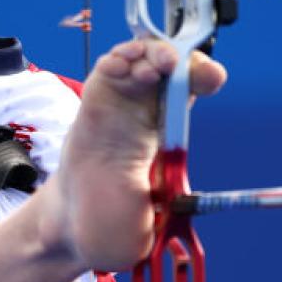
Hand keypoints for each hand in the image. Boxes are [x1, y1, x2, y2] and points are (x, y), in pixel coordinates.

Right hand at [39, 39, 225, 271]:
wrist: (70, 228)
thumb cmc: (112, 225)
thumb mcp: (149, 226)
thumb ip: (166, 216)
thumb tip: (187, 219)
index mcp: (167, 137)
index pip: (191, 93)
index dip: (203, 77)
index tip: (210, 78)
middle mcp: (146, 116)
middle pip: (169, 69)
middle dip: (178, 57)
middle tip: (172, 65)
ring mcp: (118, 107)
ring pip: (139, 62)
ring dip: (147, 53)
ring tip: (149, 66)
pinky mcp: (90, 104)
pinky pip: (107, 71)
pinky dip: (115, 60)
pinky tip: (118, 65)